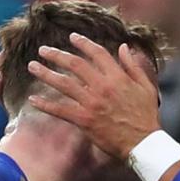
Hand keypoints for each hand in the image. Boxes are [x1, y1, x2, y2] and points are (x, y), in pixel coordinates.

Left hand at [27, 33, 160, 158]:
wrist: (143, 142)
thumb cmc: (146, 115)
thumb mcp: (146, 86)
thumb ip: (134, 65)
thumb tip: (124, 47)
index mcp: (118, 77)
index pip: (97, 53)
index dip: (83, 43)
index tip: (72, 37)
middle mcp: (102, 86)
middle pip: (75, 64)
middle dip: (57, 55)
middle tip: (43, 50)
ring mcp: (91, 103)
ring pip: (64, 83)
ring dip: (46, 73)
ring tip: (33, 66)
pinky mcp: (84, 120)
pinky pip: (60, 109)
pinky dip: (45, 104)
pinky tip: (33, 99)